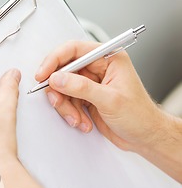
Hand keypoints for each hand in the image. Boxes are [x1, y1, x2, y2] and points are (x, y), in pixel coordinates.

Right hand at [36, 40, 161, 152]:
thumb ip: (82, 88)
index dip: (55, 61)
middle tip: (58, 102)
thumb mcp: (110, 100)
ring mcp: (91, 84)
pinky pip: (68, 102)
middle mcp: (99, 68)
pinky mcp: (87, 99)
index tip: (43, 74)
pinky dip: (71, 114)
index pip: (74, 50)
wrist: (144, 137)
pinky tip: (83, 122)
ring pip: (63, 89)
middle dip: (59, 90)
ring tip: (77, 119)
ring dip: (66, 107)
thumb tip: (58, 79)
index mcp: (109, 58)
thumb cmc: (139, 116)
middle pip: (64, 71)